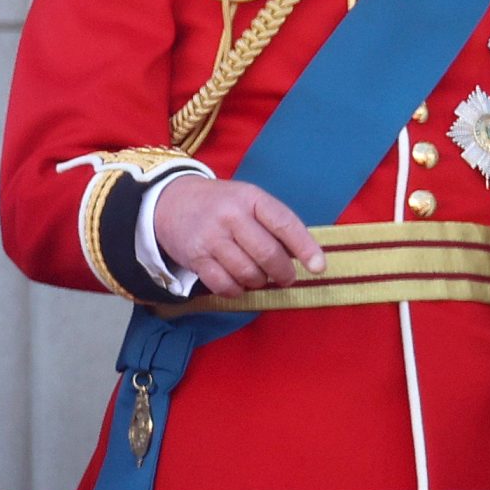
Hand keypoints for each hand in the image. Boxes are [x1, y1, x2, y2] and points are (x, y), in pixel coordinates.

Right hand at [152, 177, 324, 296]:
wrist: (170, 201)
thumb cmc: (221, 204)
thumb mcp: (248, 200)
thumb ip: (274, 223)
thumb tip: (305, 257)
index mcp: (250, 198)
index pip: (284, 223)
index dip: (305, 248)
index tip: (318, 268)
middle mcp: (230, 216)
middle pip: (268, 254)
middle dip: (283, 273)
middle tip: (285, 278)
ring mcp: (210, 237)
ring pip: (247, 273)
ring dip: (259, 282)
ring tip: (259, 277)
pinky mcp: (195, 257)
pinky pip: (224, 285)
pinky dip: (237, 291)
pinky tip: (238, 284)